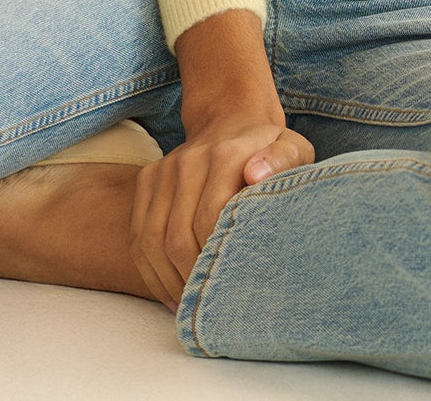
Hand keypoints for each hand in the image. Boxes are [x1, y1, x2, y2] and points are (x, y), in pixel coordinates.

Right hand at [129, 111, 315, 310]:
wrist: (232, 121)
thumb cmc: (270, 150)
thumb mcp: (292, 149)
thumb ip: (283, 161)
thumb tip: (255, 175)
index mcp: (226, 154)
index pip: (210, 219)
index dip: (216, 260)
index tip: (230, 291)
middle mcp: (188, 160)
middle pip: (177, 236)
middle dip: (190, 279)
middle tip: (209, 309)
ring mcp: (163, 169)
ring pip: (151, 241)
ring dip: (167, 282)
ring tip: (189, 307)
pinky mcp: (147, 179)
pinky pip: (137, 236)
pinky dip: (150, 271)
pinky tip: (169, 294)